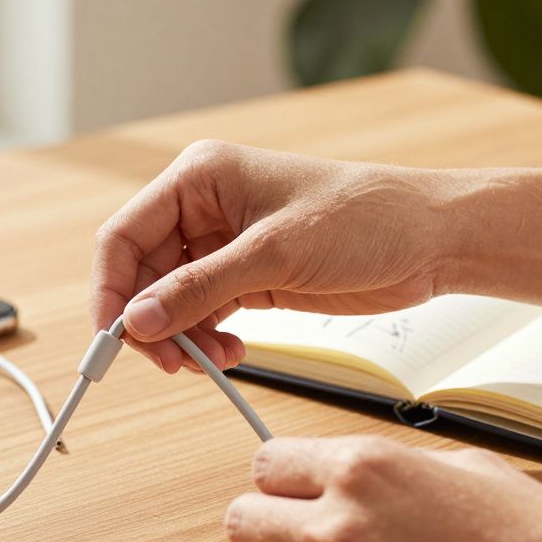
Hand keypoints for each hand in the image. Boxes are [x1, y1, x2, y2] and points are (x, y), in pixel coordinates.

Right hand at [91, 141, 453, 371]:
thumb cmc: (365, 218)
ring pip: (169, 300)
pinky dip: (207, 339)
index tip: (113, 338)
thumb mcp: (274, 255)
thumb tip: (138, 320)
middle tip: (168, 363)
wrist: (431, 239)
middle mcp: (203, 208)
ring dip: (181, 337)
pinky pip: (203, 313)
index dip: (110, 289)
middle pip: (141, 274)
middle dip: (150, 321)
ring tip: (212, 360)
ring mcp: (223, 244)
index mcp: (199, 178)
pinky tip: (230, 352)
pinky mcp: (247, 276)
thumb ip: (200, 289)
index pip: (124, 235)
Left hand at [224, 436, 541, 541]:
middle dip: (264, 525)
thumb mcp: (461, 465)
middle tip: (292, 536)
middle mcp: (339, 527)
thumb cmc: (538, 541)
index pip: (263, 464)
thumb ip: (386, 467)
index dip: (279, 479)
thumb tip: (340, 473)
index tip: (293, 491)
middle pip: (241, 520)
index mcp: (364, 469)